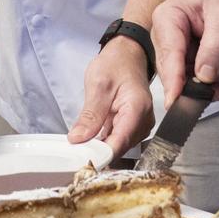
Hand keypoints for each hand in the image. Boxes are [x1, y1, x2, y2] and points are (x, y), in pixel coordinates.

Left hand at [68, 37, 155, 155]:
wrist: (127, 56)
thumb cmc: (116, 64)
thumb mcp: (98, 85)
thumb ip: (90, 115)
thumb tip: (78, 139)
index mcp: (137, 109)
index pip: (120, 142)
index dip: (100, 156)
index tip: (81, 162)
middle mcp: (144, 121)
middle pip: (120, 148)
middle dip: (98, 152)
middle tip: (74, 152)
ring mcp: (141, 125)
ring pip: (118, 147)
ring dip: (100, 148)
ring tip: (81, 144)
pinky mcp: (134, 127)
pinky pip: (118, 141)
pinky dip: (104, 141)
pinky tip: (91, 139)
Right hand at [149, 0, 218, 107]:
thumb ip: (214, 48)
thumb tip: (204, 79)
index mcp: (167, 20)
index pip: (169, 56)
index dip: (174, 81)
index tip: (176, 103)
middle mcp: (166, 36)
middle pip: (179, 73)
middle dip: (209, 74)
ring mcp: (177, 49)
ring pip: (194, 79)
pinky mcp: (188, 57)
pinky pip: (204, 77)